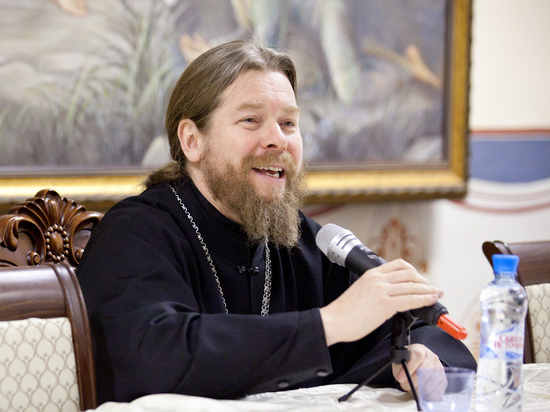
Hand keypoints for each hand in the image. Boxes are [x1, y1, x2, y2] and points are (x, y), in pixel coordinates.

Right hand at [320, 259, 442, 345]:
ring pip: (412, 286)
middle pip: (409, 274)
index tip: (421, 279)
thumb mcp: (360, 290)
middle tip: (432, 288)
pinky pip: (410, 299)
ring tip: (436, 294)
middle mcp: (378, 279)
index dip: (414, 271)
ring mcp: (382, 291)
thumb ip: (376, 288)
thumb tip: (392, 296)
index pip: (399, 265)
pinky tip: (430, 300)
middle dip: (425, 281)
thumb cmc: (344, 311)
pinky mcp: (385, 304)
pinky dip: (424, 299)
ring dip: (428, 290)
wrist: (334, 321)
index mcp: (371, 273)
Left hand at [392, 344, 445, 397]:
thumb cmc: (406, 363)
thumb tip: (402, 376)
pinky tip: (420, 391)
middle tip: (405, 385)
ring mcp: (439, 367)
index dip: (410, 367)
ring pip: (430, 381)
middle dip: (413, 380)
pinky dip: (427, 393)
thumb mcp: (399, 362)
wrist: (414, 366)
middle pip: (425, 370)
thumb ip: (400, 367)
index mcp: (420, 349)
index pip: (418, 355)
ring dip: (419, 388)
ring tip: (411, 387)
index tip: (401, 377)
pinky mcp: (443, 378)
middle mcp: (431, 357)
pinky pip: (436, 388)